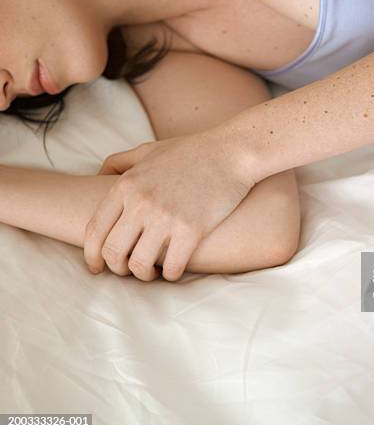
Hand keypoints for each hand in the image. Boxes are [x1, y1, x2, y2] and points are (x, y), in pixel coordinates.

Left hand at [85, 132, 254, 280]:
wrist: (232, 152)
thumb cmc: (192, 151)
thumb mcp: (148, 150)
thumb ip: (120, 161)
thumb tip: (98, 174)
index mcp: (126, 186)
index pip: (95, 230)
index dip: (91, 255)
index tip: (96, 266)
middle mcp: (141, 203)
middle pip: (113, 252)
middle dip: (117, 269)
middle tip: (127, 270)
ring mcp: (166, 218)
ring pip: (139, 266)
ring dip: (143, 275)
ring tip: (152, 271)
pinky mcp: (192, 230)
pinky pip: (172, 268)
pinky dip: (170, 274)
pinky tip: (174, 269)